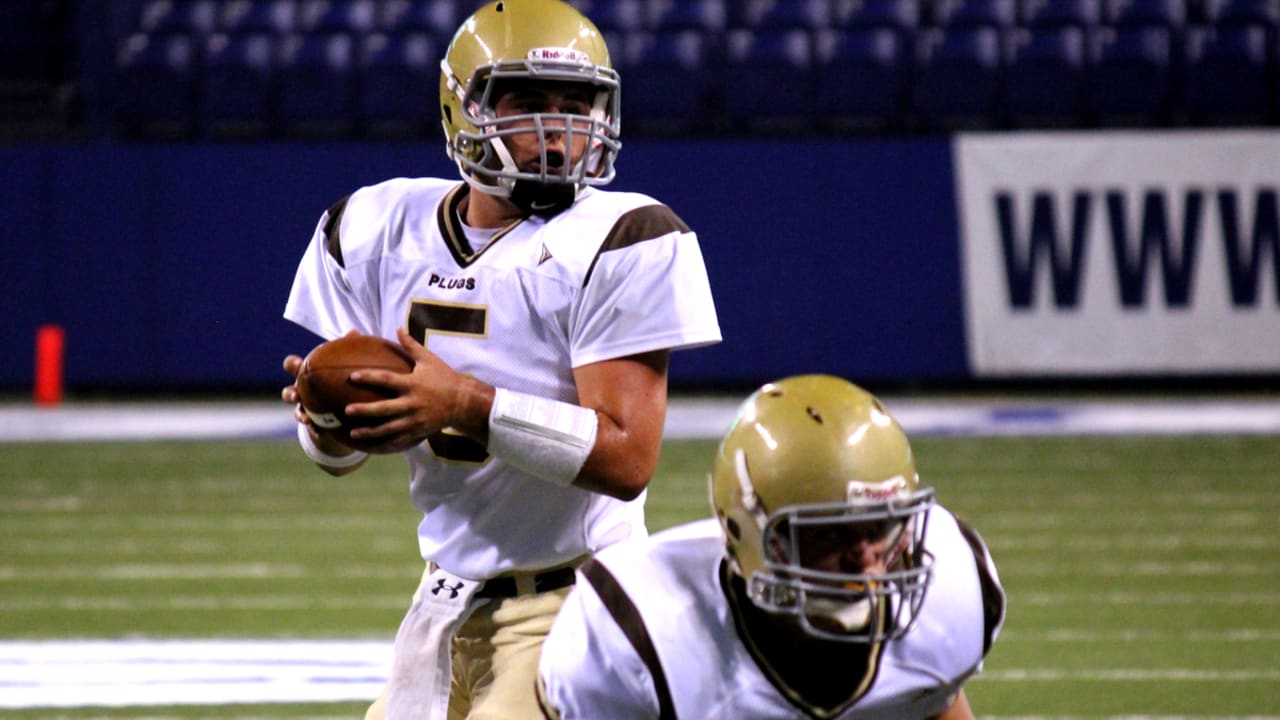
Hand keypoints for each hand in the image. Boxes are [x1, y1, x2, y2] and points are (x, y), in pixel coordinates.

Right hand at [282, 331, 362, 456]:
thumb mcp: (344, 365)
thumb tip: (355, 332)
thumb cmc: (339, 378)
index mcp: (305, 375)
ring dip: (299, 415)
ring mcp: (305, 410)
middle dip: (290, 393)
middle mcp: (301, 392)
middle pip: (288, 392)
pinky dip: (316, 429)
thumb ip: (347, 349)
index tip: (295, 364)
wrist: (340, 406)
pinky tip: (322, 431)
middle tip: (296, 394)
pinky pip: (312, 428)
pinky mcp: (314, 425)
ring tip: (306, 418)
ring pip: (297, 413)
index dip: (291, 365)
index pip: (292, 367)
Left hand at [344, 327, 489, 452]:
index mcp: (412, 384)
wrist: (463, 402)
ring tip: (353, 434)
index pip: (386, 379)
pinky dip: (385, 444)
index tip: (352, 376)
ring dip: (371, 432)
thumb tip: (398, 327)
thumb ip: (411, 345)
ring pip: (389, 428)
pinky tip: (372, 446)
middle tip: (347, 410)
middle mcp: (412, 403)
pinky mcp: (418, 431)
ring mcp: (415, 419)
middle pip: (384, 409)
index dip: (369, 377)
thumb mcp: (429, 359)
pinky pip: (400, 440)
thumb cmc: (444, 377)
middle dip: (365, 410)